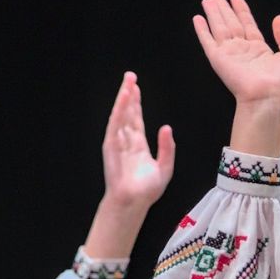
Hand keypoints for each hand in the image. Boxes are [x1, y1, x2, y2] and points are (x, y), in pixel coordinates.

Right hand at [101, 71, 174, 212]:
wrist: (134, 202)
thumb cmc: (147, 190)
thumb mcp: (165, 168)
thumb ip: (167, 148)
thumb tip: (166, 128)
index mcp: (139, 145)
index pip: (137, 119)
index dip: (137, 103)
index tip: (137, 87)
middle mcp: (127, 141)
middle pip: (128, 113)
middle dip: (129, 95)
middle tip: (130, 76)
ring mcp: (118, 142)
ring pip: (121, 115)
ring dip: (124, 98)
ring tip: (127, 82)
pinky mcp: (112, 146)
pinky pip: (116, 124)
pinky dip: (119, 111)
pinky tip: (123, 99)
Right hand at [193, 0, 279, 107]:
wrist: (268, 97)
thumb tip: (278, 19)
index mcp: (259, 50)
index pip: (248, 25)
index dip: (242, 10)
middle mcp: (243, 51)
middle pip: (231, 24)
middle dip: (224, 9)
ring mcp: (230, 54)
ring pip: (219, 28)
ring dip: (213, 13)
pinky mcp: (218, 60)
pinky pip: (208, 41)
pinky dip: (202, 30)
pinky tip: (198, 18)